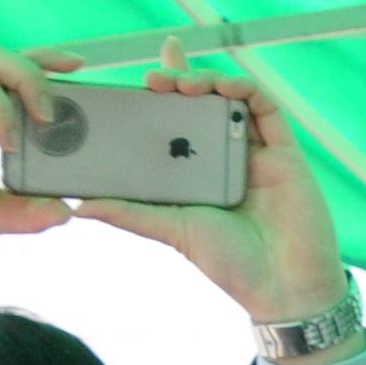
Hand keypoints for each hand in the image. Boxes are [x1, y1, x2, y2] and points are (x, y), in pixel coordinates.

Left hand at [71, 39, 352, 339]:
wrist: (282, 287)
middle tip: (154, 80)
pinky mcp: (285, 152)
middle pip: (200, 104)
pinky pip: (266, 109)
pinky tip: (227, 88)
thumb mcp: (172, 231)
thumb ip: (130, 214)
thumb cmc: (230, 264)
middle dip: (177, 81)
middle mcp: (225, 156)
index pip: (173, 123)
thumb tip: (80, 207)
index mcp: (197, 172)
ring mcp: (255, 152)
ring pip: (231, 99)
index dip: (158, 94)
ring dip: (207, 81)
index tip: (136, 77)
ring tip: (185, 85)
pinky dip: (246, 90)